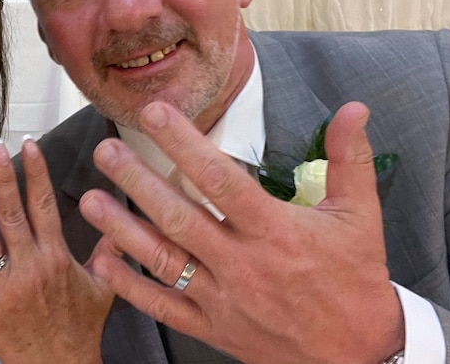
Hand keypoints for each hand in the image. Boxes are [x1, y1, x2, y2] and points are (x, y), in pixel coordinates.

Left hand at [0, 137, 112, 363]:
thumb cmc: (81, 331)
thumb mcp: (104, 289)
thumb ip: (109, 254)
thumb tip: (118, 226)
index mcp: (56, 259)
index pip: (44, 206)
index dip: (36, 173)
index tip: (28, 146)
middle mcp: (29, 268)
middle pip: (12, 214)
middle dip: (3, 177)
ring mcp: (2, 289)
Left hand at [79, 101, 404, 363]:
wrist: (359, 356)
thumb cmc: (355, 281)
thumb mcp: (360, 216)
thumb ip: (349, 160)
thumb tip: (354, 109)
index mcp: (275, 231)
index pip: (220, 179)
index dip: (185, 145)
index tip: (156, 114)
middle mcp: (242, 263)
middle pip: (180, 217)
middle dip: (138, 182)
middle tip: (106, 150)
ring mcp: (223, 298)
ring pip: (163, 260)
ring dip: (122, 229)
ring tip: (89, 199)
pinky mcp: (212, 327)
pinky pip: (163, 306)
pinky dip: (129, 285)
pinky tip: (102, 259)